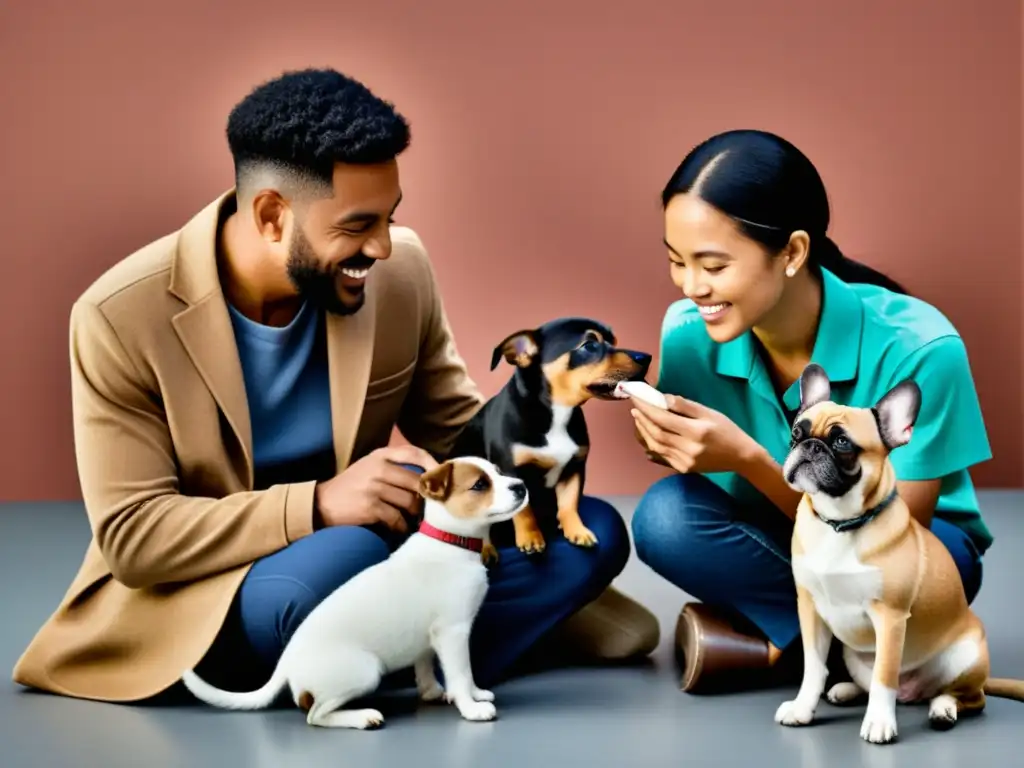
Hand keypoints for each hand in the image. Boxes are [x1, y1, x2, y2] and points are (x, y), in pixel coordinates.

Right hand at [313, 445, 438, 530]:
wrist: (320, 504)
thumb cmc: (350, 487)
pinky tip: (399, 529)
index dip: (433, 466)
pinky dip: (401, 527)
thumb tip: (428, 477)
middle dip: (427, 497)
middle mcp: (378, 468)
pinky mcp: (370, 507)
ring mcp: (374, 487)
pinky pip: (397, 518)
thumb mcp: (368, 467)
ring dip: (414, 515)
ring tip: (413, 520)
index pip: (414, 453)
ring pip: (410, 502)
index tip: (443, 479)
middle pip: (417, 482)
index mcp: (379, 455)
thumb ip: (393, 467)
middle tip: (431, 508)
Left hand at [629, 394, 756, 474]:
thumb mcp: (709, 412)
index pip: (663, 419)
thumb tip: (662, 398)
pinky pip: (661, 457)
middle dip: (642, 420)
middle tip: (635, 408)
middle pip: (656, 434)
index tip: (637, 398)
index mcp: (696, 432)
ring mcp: (685, 462)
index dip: (647, 409)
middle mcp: (689, 449)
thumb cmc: (726, 429)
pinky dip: (650, 446)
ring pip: (655, 447)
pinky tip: (645, 436)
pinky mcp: (683, 469)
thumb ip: (684, 406)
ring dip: (643, 432)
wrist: (740, 456)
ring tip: (638, 420)